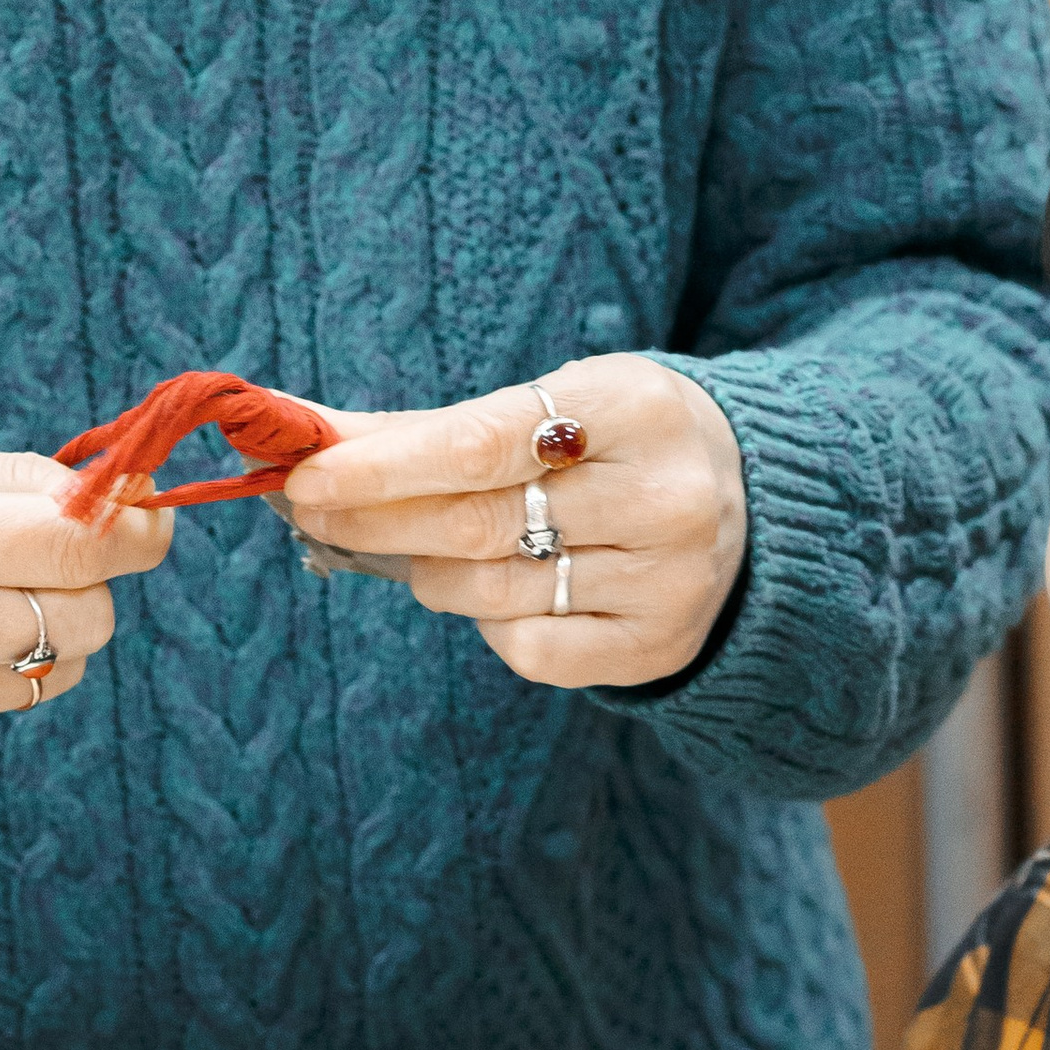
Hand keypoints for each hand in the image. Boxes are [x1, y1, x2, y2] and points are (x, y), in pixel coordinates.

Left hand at [279, 357, 746, 690]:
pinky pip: (527, 649)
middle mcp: (664, 497)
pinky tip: (499, 591)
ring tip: (420, 546)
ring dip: (426, 570)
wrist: (749, 500)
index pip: (481, 443)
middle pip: (475, 523)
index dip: (382, 467)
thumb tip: (299, 428)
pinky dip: (489, 621)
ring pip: (489, 591)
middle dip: (373, 520)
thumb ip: (427, 425)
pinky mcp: (656, 646)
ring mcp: (667, 580)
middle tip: (312, 512)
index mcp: (637, 407)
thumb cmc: (613, 439)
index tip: (305, 475)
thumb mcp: (549, 400)